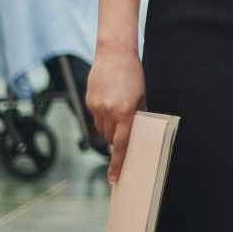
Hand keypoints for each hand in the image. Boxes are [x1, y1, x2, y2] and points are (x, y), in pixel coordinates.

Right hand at [89, 47, 148, 182]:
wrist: (114, 54)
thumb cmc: (134, 74)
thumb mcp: (143, 96)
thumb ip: (139, 116)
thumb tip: (137, 134)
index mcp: (125, 112)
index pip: (122, 145)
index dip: (118, 163)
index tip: (115, 177)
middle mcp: (108, 112)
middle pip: (111, 138)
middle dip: (118, 139)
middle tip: (126, 131)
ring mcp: (96, 107)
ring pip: (102, 130)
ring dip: (110, 129)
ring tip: (118, 112)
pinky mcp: (89, 101)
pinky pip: (96, 118)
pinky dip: (103, 117)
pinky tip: (110, 104)